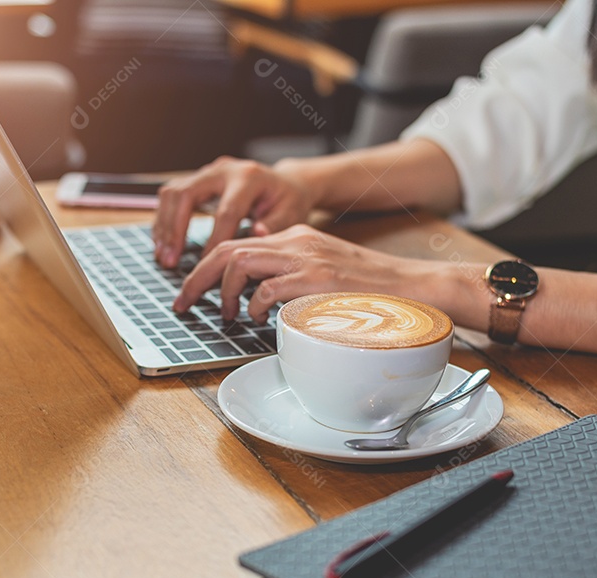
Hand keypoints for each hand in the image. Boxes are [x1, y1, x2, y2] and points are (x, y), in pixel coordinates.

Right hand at [152, 156, 313, 267]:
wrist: (285, 182)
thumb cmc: (288, 202)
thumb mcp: (291, 214)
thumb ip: (275, 225)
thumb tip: (257, 233)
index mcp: (249, 178)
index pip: (226, 211)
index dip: (213, 241)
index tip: (206, 267)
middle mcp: (224, 170)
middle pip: (186, 195)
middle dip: (175, 230)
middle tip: (170, 261)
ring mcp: (208, 172)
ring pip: (172, 193)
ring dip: (164, 226)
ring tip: (163, 257)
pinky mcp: (198, 179)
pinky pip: (171, 196)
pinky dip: (164, 221)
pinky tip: (164, 244)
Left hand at [172, 224, 431, 323]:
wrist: (415, 287)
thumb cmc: (371, 290)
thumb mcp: (325, 273)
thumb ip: (291, 277)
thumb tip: (255, 299)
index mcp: (296, 237)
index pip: (237, 242)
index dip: (205, 266)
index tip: (191, 290)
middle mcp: (296, 241)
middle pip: (226, 247)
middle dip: (196, 276)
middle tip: (182, 303)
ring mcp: (306, 258)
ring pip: (239, 261)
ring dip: (221, 291)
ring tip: (223, 314)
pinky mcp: (316, 279)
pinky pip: (268, 289)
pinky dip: (255, 306)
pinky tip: (259, 319)